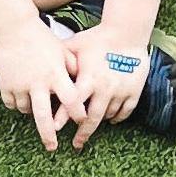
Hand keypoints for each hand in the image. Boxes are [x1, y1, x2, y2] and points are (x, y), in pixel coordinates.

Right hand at [0, 26, 86, 152]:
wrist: (14, 28)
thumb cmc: (43, 39)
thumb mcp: (63, 52)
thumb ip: (74, 70)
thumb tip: (86, 87)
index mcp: (56, 74)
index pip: (71, 100)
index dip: (78, 113)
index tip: (82, 121)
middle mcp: (38, 82)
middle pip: (44, 116)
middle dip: (48, 135)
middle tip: (52, 148)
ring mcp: (20, 85)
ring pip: (26, 110)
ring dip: (31, 110)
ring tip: (35, 102)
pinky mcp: (6, 85)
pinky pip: (12, 103)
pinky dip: (17, 102)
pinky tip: (21, 94)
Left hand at [61, 24, 152, 146]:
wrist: (128, 32)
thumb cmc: (98, 37)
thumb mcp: (76, 45)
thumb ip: (61, 59)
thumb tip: (41, 66)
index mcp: (88, 78)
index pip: (73, 103)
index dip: (63, 117)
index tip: (55, 129)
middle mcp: (105, 88)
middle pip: (93, 118)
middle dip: (84, 133)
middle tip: (77, 144)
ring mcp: (121, 91)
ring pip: (109, 115)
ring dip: (99, 122)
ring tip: (91, 127)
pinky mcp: (134, 91)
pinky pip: (125, 111)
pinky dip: (117, 118)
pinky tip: (110, 120)